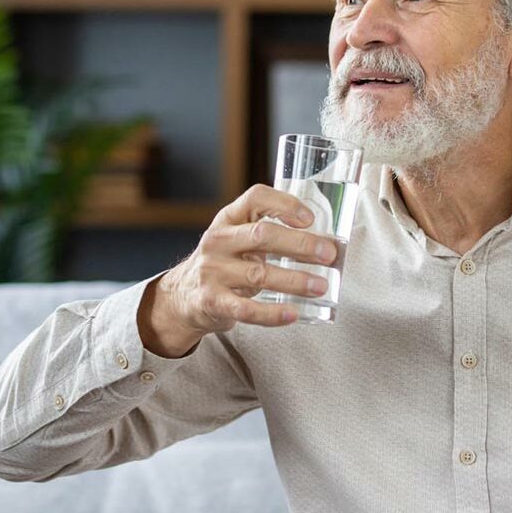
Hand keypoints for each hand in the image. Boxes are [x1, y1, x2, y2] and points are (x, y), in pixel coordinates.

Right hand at [137, 184, 338, 356]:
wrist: (183, 296)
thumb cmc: (224, 262)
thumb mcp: (237, 237)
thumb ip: (268, 232)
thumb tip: (323, 240)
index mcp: (228, 218)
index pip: (255, 198)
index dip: (284, 204)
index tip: (310, 218)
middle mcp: (218, 241)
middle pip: (262, 235)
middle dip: (300, 244)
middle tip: (328, 254)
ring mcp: (213, 271)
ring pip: (259, 274)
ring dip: (295, 280)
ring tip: (320, 286)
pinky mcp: (213, 301)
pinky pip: (246, 309)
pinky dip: (272, 313)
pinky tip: (292, 314)